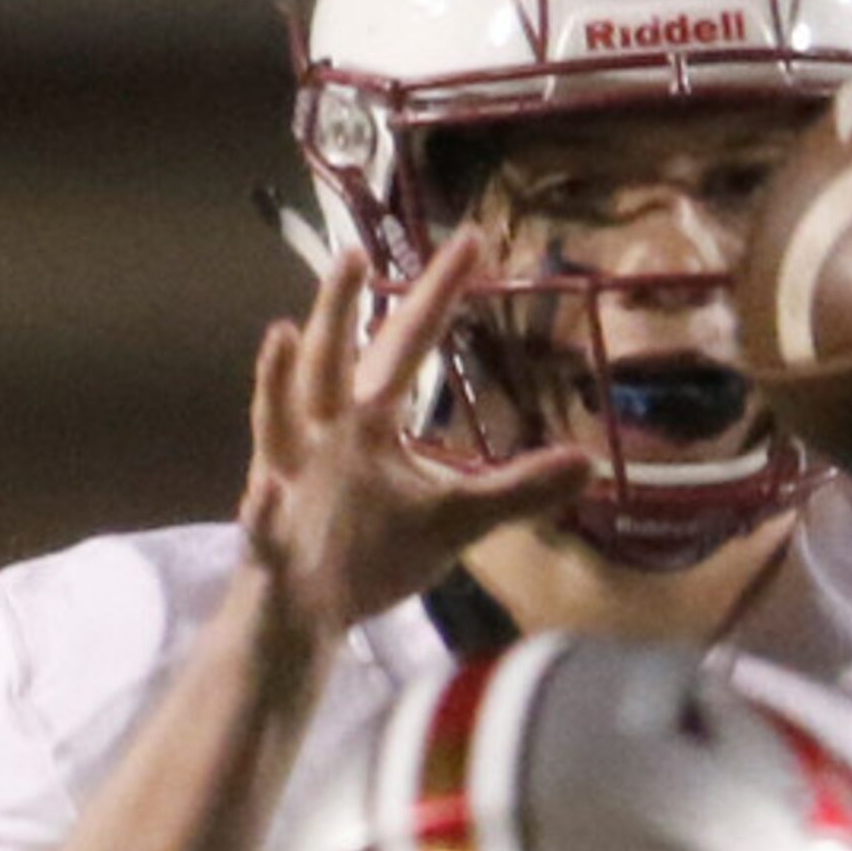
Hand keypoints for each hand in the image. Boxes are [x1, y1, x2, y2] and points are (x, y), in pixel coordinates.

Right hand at [237, 233, 591, 639]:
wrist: (296, 611)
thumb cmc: (370, 551)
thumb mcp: (454, 518)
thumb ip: (516, 489)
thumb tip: (589, 465)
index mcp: (365, 423)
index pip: (406, 345)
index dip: (437, 295)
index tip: (472, 238)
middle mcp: (321, 439)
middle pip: (332, 364)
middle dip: (340, 310)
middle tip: (354, 251)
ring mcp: (289, 486)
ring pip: (279, 423)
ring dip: (278, 382)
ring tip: (283, 333)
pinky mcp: (272, 546)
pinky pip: (265, 527)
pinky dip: (262, 512)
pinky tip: (263, 495)